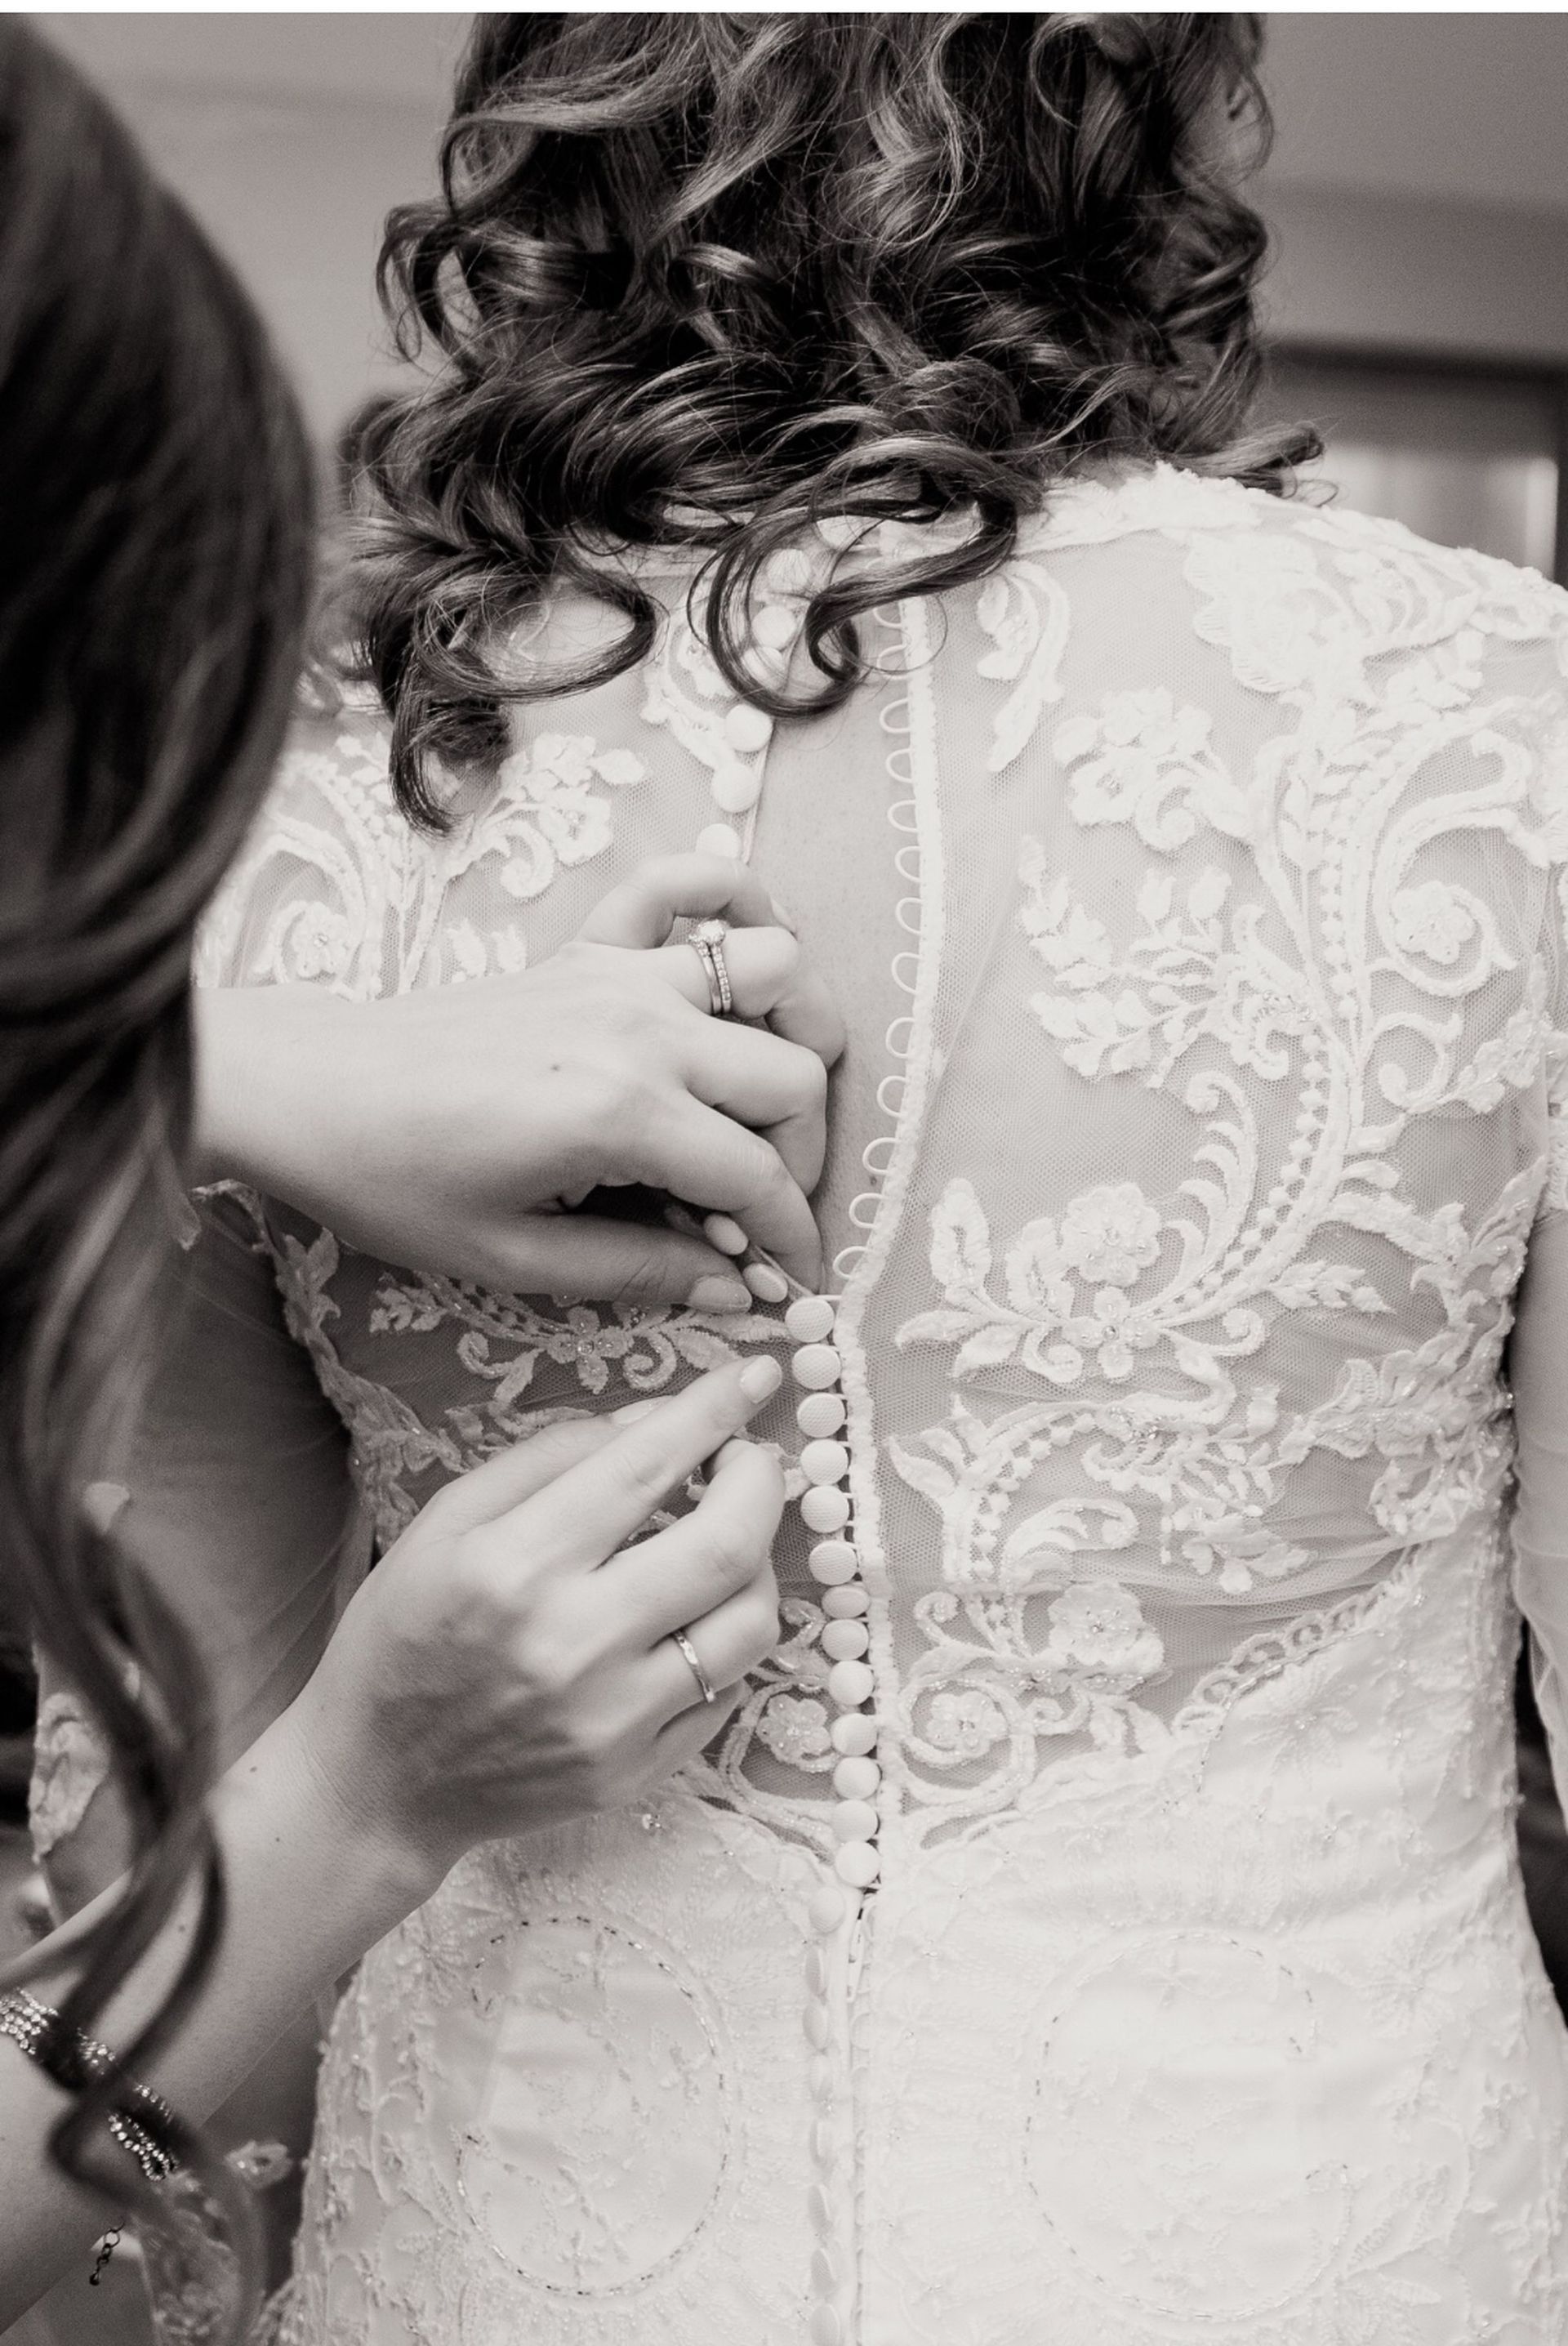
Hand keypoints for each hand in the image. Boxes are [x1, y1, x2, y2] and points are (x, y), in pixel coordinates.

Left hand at [194, 854, 843, 1298]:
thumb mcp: (514, 1257)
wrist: (313, 1091)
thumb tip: (739, 1290)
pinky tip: (743, 949)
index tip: (790, 1281)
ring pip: (773, 974)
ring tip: (763, 1098)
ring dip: (791, 1031)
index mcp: (622, 1115)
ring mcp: (620, 977)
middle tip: (754, 1207)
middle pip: (791, 1078)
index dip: (790, 1239)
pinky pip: (684, 885)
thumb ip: (641, 1271)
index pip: (759, 1178)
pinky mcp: (590, 951)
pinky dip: (731, 897)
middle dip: (799, 1154)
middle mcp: (640, 1030)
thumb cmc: (397, 1181)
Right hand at [285, 1355, 785, 1887]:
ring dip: (757, 1562)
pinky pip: (729, 1689)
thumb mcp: (448, 1521)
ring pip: (750, 1622)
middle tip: (747, 1459)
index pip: (645, 1468)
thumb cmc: (404, 1634)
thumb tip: (657, 1418)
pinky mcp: (637, 1769)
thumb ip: (553, 1457)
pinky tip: (691, 1617)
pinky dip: (726, 1637)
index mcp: (514, 1566)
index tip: (755, 1374)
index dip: (714, 1410)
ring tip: (722, 1541)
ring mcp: (613, 1717)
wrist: (380, 1781)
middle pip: (726, 1546)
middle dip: (759, 1481)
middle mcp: (572, 1643)